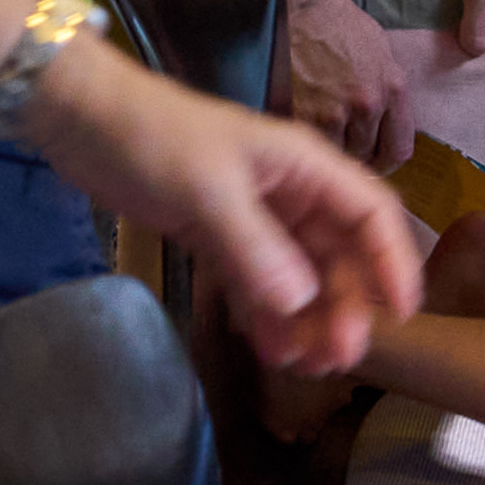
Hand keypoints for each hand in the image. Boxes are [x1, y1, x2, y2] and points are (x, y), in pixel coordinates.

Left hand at [24, 42, 428, 375]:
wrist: (81, 118)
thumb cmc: (154, 139)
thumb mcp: (208, 192)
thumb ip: (256, 248)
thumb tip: (303, 304)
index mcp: (305, 167)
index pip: (371, 214)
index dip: (394, 262)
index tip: (402, 315)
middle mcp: (291, 193)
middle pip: (340, 255)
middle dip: (346, 307)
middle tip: (338, 359)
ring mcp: (256, 217)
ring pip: (301, 275)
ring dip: (309, 319)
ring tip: (305, 366)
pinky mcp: (219, 235)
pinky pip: (257, 282)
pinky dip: (265, 316)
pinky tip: (269, 351)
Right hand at [276, 0, 410, 166]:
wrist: (302, 3)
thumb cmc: (340, 24)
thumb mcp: (382, 54)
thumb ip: (389, 93)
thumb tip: (386, 128)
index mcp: (393, 89)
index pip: (400, 150)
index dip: (387, 161)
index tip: (376, 161)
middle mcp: (368, 105)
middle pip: (367, 156)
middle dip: (357, 154)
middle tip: (343, 145)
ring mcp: (334, 111)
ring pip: (337, 154)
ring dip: (331, 148)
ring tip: (321, 132)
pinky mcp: (301, 112)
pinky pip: (310, 144)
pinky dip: (308, 140)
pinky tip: (303, 126)